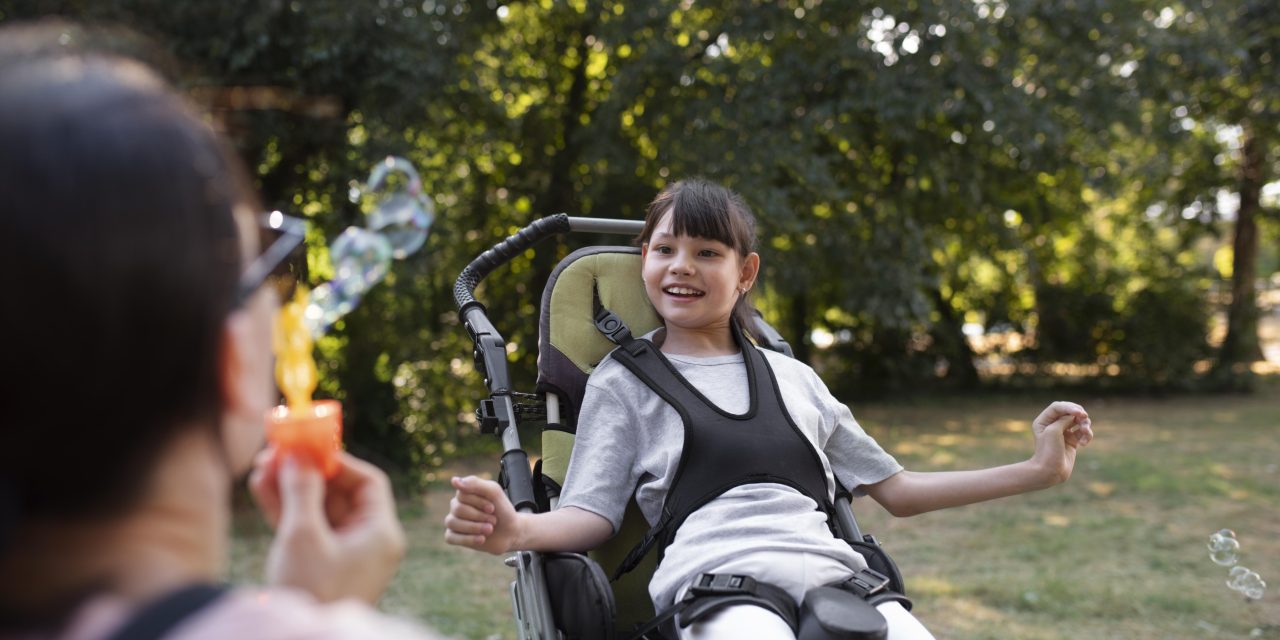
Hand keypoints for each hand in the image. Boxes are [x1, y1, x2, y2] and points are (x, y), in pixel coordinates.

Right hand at [249, 448, 405, 603]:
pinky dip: (286, 509)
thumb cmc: (310, 591)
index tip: (308, 447)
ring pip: (318, 509)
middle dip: (307, 471)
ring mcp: (343, 555)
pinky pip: (306, 527)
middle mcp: (367, 542)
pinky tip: (261, 487)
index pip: (368, 483)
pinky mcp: (320, 565)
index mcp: (380, 534)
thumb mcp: (303, 536)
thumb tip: (298, 454)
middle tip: (277, 451)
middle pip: (339, 493)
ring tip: (260, 465)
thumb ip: (301, 490)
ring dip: (290, 487)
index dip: (338, 461)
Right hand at [443, 475, 521, 554]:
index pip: (462, 494)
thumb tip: (454, 481)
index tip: (492, 508)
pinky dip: (467, 539)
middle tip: (493, 520)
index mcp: (464, 493)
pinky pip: (450, 537)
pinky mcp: (454, 536)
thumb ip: (475, 484)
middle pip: (458, 509)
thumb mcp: (494, 492)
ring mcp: (454, 521)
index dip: (479, 503)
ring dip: (475, 527)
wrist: (510, 531)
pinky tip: (481, 539)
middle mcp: (456, 506)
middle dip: (479, 516)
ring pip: (452, 522)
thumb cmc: (501, 510)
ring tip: (490, 530)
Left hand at [1030, 401, 1093, 486]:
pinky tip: (1083, 443)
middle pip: (1070, 412)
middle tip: (1084, 419)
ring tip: (1085, 432)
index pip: (1058, 407)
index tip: (1079, 413)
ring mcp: (1063, 432)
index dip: (1070, 407)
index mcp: (1044, 420)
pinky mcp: (1072, 441)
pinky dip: (1087, 435)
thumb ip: (1064, 419)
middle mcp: (1053, 425)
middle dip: (1079, 415)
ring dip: (1085, 425)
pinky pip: (1083, 433)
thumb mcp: (1054, 431)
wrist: (1050, 471)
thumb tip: (1074, 415)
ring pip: (1079, 421)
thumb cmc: (1048, 451)